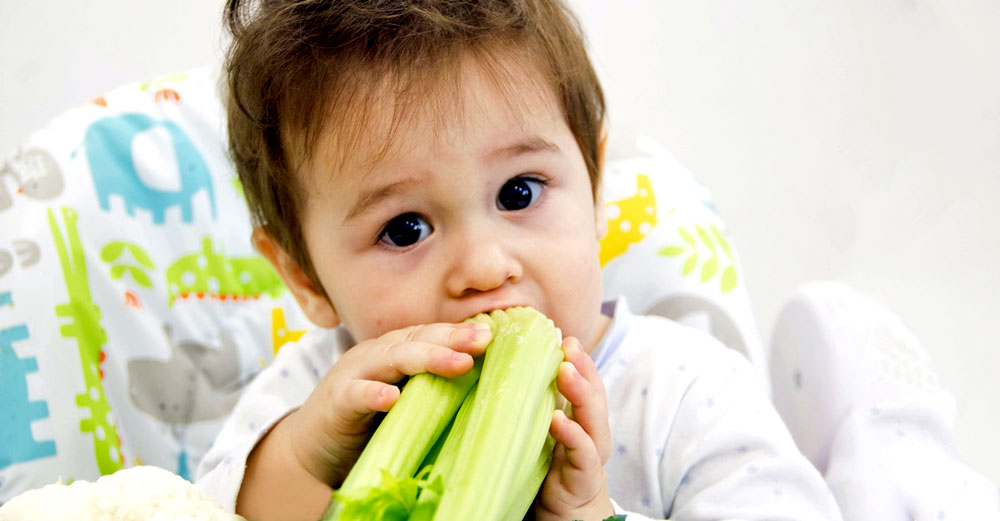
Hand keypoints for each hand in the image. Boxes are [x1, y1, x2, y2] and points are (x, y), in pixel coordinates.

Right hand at [284, 321, 491, 486]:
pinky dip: (373, 394)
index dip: (458, 333)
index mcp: (395, 351)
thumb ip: (434, 389)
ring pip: (392, 359)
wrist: (311, 448)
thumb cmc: (368, 423)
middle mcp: (376, 355)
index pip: (430, 335)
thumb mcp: (406, 400)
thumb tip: (487, 387)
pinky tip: (391, 398)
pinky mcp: (336, 403)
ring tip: (459, 363)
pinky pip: (356, 394)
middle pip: (416, 340)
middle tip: (483, 339)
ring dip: (426, 358)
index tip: (491, 333)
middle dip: (451, 338)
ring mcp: (354, 374)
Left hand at [534, 336, 614, 520]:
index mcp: (581, 422)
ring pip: (593, 420)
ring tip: (567, 370)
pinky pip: (582, 455)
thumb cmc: (549, 472)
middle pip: (594, 396)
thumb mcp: (542, 434)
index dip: (580, 360)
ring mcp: (589, 457)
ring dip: (581, 393)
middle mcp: (591, 435)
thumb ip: (536, 407)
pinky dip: (572, 436)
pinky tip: (558, 420)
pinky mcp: (582, 480)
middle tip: (570, 344)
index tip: (564, 336)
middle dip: (585, 367)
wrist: (565, 518)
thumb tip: (507, 371)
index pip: (585, 384)